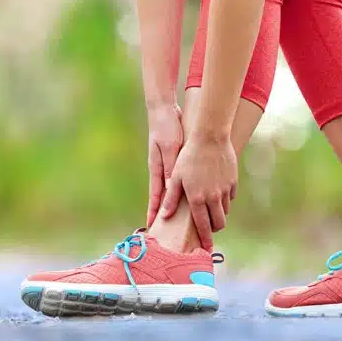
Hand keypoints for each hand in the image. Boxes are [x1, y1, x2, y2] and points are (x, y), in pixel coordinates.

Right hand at [146, 103, 183, 226]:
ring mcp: (167, 165)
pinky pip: (179, 179)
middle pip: (163, 197)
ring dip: (174, 204)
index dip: (154, 211)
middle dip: (164, 213)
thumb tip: (171, 186)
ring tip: (179, 219)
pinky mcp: (174, 159)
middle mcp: (161, 169)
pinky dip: (182, 189)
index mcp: (158, 168)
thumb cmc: (166, 127)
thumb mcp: (169, 147)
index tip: (151, 226)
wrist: (164, 110)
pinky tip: (189, 195)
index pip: (156, 195)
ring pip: (172, 189)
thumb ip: (171, 166)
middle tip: (165, 229)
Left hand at [161, 134, 236, 250]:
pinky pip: (230, 197)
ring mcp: (225, 190)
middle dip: (214, 229)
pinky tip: (217, 191)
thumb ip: (171, 198)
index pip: (203, 227)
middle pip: (219, 224)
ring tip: (210, 207)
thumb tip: (165, 216)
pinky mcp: (233, 182)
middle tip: (208, 227)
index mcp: (197, 199)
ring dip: (218, 213)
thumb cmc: (188, 156)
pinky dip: (224, 198)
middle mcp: (213, 198)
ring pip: (225, 211)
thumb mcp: (176, 177)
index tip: (208, 250)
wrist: (210, 138)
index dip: (205, 240)